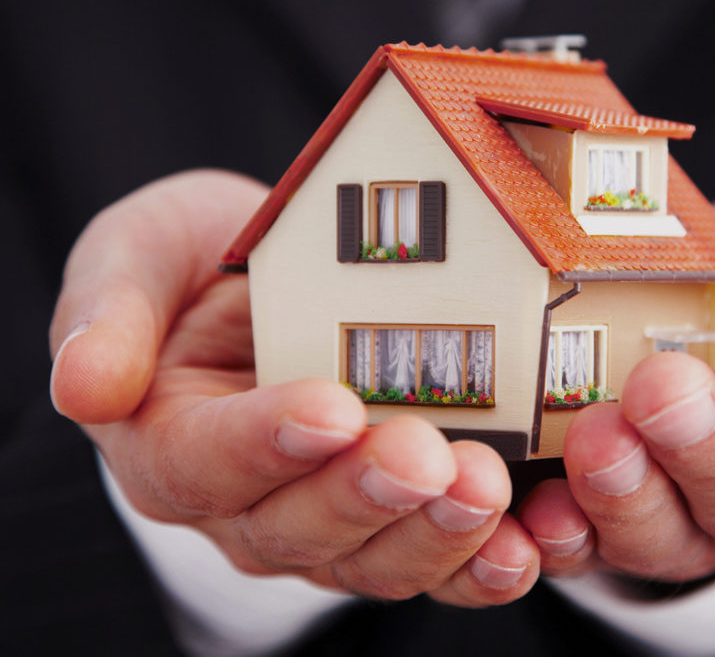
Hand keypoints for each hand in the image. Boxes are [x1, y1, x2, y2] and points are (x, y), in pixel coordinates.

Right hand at [49, 170, 538, 604]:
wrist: (279, 275)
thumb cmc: (201, 263)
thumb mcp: (138, 254)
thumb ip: (106, 313)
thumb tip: (83, 386)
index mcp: (173, 443)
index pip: (205, 462)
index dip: (264, 443)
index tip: (328, 408)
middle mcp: (249, 502)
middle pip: (299, 526)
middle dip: (367, 493)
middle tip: (427, 454)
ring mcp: (329, 519)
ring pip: (375, 557)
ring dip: (433, 535)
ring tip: (486, 491)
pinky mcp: (398, 517)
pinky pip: (436, 559)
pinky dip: (483, 563)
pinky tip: (528, 545)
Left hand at [519, 182, 714, 579]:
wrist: (696, 299)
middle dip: (708, 448)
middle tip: (663, 390)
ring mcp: (699, 516)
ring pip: (675, 537)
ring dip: (633, 496)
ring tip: (598, 440)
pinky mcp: (621, 522)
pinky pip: (596, 549)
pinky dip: (567, 538)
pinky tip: (541, 513)